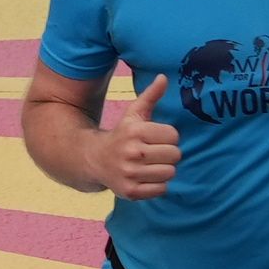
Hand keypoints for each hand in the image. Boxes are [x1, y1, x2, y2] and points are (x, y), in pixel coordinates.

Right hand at [98, 75, 177, 199]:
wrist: (93, 159)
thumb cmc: (121, 135)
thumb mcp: (133, 114)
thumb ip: (150, 96)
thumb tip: (164, 77)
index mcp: (134, 131)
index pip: (173, 136)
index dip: (167, 137)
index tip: (155, 138)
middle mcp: (132, 152)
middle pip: (175, 155)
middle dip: (167, 153)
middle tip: (154, 153)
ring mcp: (130, 174)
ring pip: (169, 173)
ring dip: (163, 170)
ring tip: (150, 165)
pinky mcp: (131, 191)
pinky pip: (161, 189)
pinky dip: (157, 185)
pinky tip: (145, 177)